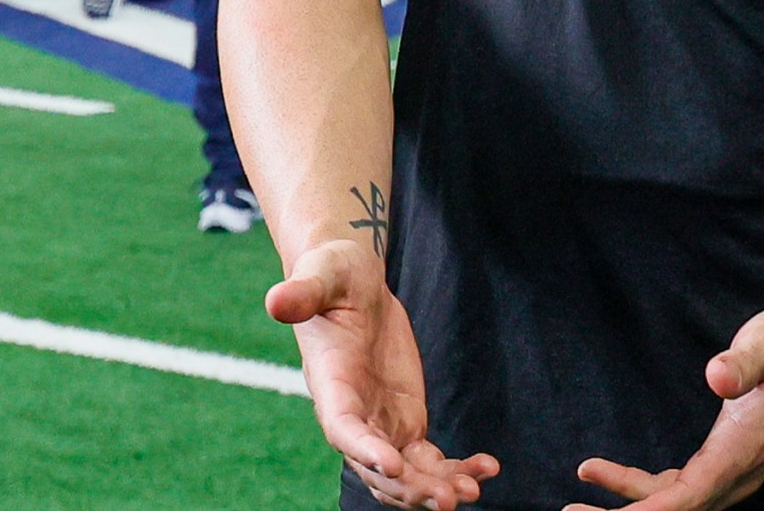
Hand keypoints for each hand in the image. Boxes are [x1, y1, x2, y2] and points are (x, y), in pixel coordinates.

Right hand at [266, 239, 497, 509]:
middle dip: (409, 488)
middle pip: (377, 468)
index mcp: (330, 387)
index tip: (394, 464)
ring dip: (435, 488)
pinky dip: (455, 468)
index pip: (343, 429)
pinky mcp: (405, 422)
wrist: (353, 284)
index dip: (365, 450)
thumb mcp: (321, 275)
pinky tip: (487, 468)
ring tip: (472, 489)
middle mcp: (353, 417)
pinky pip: (429, 459)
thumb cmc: (332, 275)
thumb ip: (303, 292)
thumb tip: (276, 300)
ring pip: (405, 474)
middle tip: (448, 499)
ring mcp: (380, 425)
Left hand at [566, 308, 763, 510]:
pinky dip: (643, 491)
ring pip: (678, 506)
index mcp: (742, 452)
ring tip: (578, 499)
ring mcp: (734, 472)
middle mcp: (739, 473)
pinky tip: (608, 478)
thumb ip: (742, 362)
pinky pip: (680, 491)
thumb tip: (717, 376)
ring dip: (631, 508)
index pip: (687, 498)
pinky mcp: (726, 463)